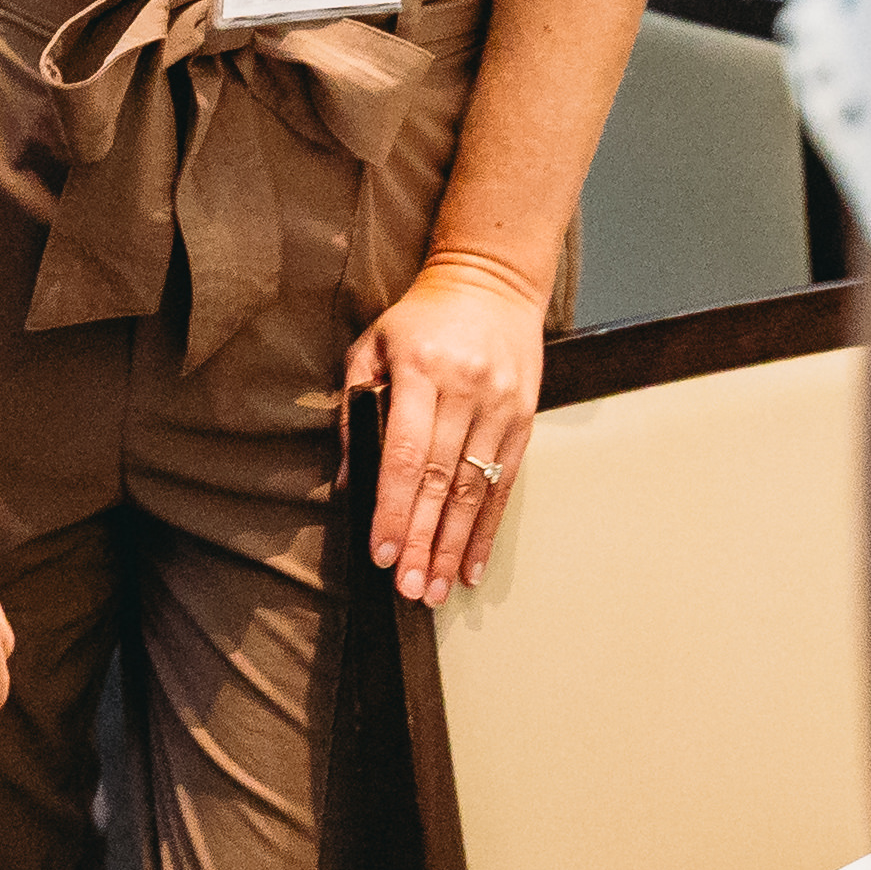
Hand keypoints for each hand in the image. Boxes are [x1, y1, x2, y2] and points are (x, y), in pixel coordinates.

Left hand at [347, 250, 550, 596]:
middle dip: (422, 540)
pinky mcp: (524, 419)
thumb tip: (346, 480)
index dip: (393, 507)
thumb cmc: (421, 318)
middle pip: (441, 479)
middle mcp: (465, 390)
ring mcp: (501, 406)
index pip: (406, 453)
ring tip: (435, 589)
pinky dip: (486, 529)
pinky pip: (504, 484)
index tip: (381, 552)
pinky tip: (470, 565)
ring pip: (474, 489)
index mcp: (421, 370)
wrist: (492, 280)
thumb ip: (356, 410)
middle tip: (408, 589)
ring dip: (452, 545)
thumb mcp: (374, 348)